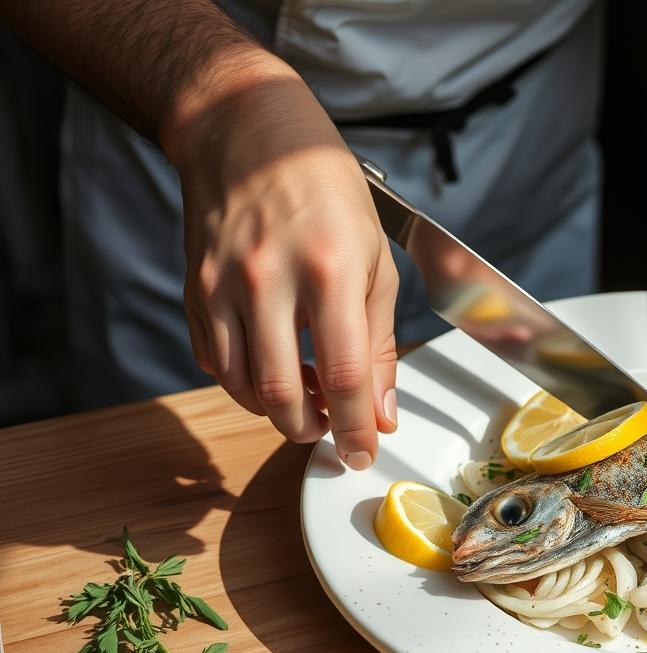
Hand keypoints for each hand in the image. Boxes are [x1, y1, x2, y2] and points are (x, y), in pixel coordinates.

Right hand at [166, 71, 398, 468]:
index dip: (356, 427)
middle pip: (282, 394)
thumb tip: (381, 409)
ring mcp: (222, 286)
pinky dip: (242, 382)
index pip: (344, 376)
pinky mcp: (192, 288)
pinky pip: (213, 360)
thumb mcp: (375, 259)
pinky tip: (270, 369)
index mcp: (330, 271)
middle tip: (330, 433)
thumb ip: (380, 341)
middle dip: (310, 430)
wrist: (248, 132)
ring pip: (241, 386)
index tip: (365, 452)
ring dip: (276, 410)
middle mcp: (270, 280)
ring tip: (306, 399)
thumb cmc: (325, 189)